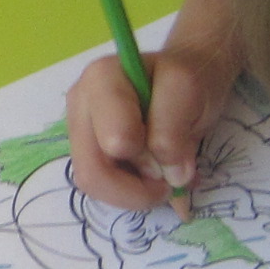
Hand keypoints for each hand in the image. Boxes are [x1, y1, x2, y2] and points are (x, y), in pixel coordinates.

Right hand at [68, 36, 238, 210]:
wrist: (187, 75)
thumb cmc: (189, 77)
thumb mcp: (189, 91)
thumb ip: (172, 129)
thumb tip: (167, 175)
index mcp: (101, 81)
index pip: (113, 141)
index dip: (147, 158)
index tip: (176, 155)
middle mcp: (80, 106)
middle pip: (91, 172)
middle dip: (135, 190)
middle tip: (168, 185)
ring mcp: (80, 130)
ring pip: (92, 184)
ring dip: (132, 193)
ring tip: (162, 179)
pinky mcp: (86, 150)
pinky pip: (100, 186)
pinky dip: (128, 191)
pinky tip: (149, 175)